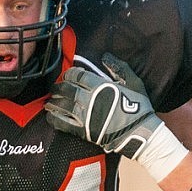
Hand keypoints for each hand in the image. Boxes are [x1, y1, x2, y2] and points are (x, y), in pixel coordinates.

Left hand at [46, 66, 162, 158]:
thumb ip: (119, 68)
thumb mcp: (134, 83)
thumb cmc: (140, 108)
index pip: (77, 75)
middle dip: (58, 87)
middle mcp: (90, 99)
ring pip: (62, 105)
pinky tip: (50, 116)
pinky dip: (55, 119)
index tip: (68, 75)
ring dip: (54, 102)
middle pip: (66, 89)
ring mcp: (85, 115)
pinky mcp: (84, 131)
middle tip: (55, 88)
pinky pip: (64, 123)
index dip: (70, 74)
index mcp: (101, 86)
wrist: (141, 133)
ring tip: (50, 102)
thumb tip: (106, 57)